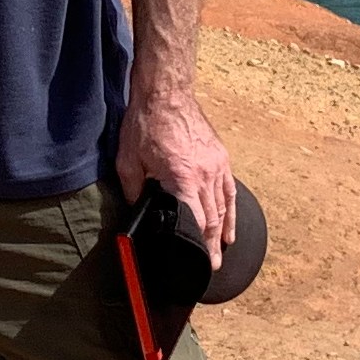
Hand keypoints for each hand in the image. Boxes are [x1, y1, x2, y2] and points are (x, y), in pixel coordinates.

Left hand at [117, 84, 232, 264]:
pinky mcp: (220, 157)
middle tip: (212, 266)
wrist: (167, 93)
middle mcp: (204, 175)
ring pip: (223, 206)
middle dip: (212, 245)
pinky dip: (230, 209)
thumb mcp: (129, 161)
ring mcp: (216, 165)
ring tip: (221, 251)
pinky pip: (229, 189)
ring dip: (222, 231)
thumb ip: (133, 190)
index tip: (199, 262)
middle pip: (213, 218)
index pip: (196, 220)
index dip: (199, 245)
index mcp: (182, 179)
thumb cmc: (145, 124)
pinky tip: (229, 225)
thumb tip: (136, 211)